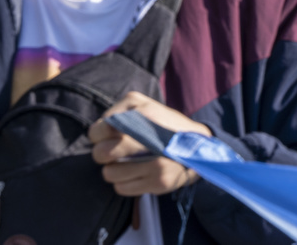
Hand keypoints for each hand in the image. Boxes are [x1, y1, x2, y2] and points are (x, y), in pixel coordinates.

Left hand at [89, 92, 211, 196]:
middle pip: (101, 153)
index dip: (99, 135)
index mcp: (145, 113)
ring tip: (126, 163)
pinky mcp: (160, 182)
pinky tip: (136, 174)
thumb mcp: (146, 107)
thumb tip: (102, 131)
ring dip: (113, 170)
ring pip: (108, 174)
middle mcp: (152, 138)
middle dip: (103, 154)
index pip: (100, 130)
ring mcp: (157, 162)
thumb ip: (121, 113)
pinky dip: (123, 183)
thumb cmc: (163, 126)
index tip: (109, 136)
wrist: (198, 146)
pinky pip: (121, 188)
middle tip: (113, 152)